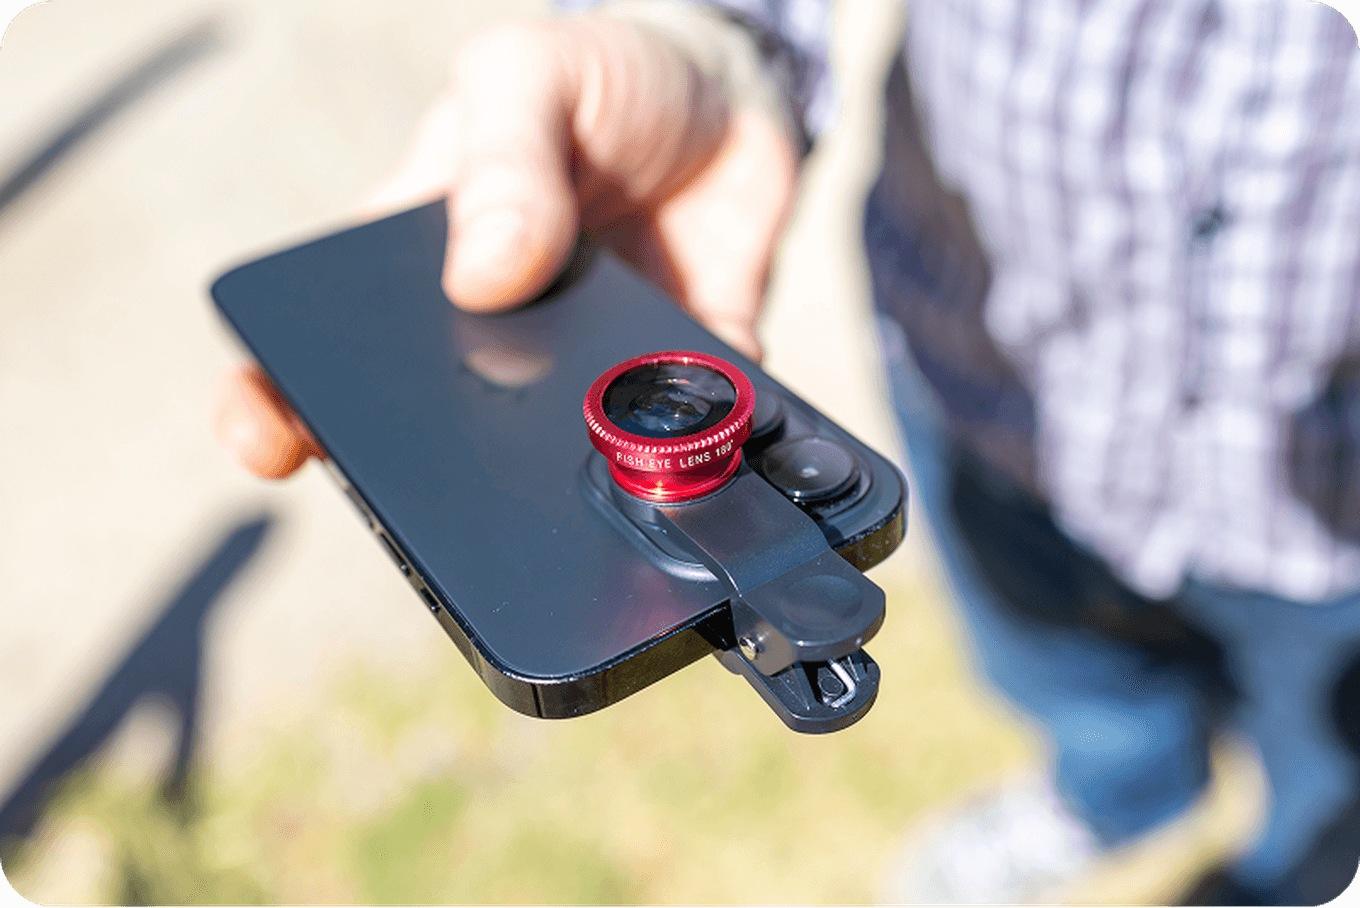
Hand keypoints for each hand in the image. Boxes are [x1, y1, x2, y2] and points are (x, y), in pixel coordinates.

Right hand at [212, 14, 798, 478]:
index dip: (279, 403)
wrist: (732, 96)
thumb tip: (481, 278)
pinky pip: (680, 445)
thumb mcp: (529, 77)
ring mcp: (582, 375)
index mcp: (421, 267)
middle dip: (431, 481)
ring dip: (571, 481)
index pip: (325, 348)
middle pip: (435, 436)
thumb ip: (502, 162)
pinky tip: (707, 438)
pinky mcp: (672, 388)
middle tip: (446, 505)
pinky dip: (692, 454)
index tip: (267, 443)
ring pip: (558, 462)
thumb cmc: (603, 80)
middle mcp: (494, 341)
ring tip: (592, 468)